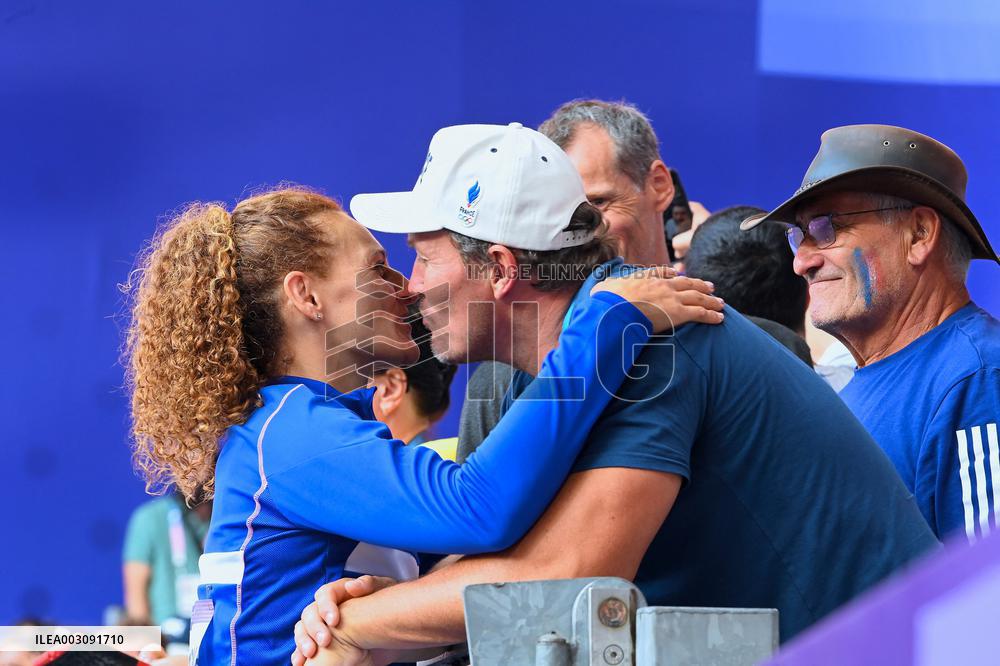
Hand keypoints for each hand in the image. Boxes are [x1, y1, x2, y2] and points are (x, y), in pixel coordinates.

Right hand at [291, 576, 396, 665]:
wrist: (391, 622)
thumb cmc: (385, 601)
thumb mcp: (381, 588)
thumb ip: (367, 584)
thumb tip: (351, 586)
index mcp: (339, 592)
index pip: (324, 595)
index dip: (326, 607)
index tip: (334, 621)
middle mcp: (326, 607)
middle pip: (310, 613)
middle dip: (315, 627)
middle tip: (325, 641)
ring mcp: (321, 624)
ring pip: (302, 629)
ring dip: (303, 640)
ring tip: (311, 653)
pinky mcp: (319, 642)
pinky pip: (304, 646)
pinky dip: (299, 653)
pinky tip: (300, 662)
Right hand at [592, 266, 723, 331]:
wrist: (615, 310)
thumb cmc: (606, 302)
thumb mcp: (601, 288)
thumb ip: (603, 285)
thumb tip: (595, 286)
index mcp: (645, 278)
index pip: (663, 273)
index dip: (673, 275)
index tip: (679, 275)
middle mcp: (662, 285)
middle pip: (687, 283)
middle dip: (700, 285)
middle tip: (711, 287)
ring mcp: (671, 297)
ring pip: (698, 297)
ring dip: (711, 300)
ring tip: (721, 303)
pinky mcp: (678, 312)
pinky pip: (700, 313)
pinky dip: (712, 315)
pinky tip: (720, 318)